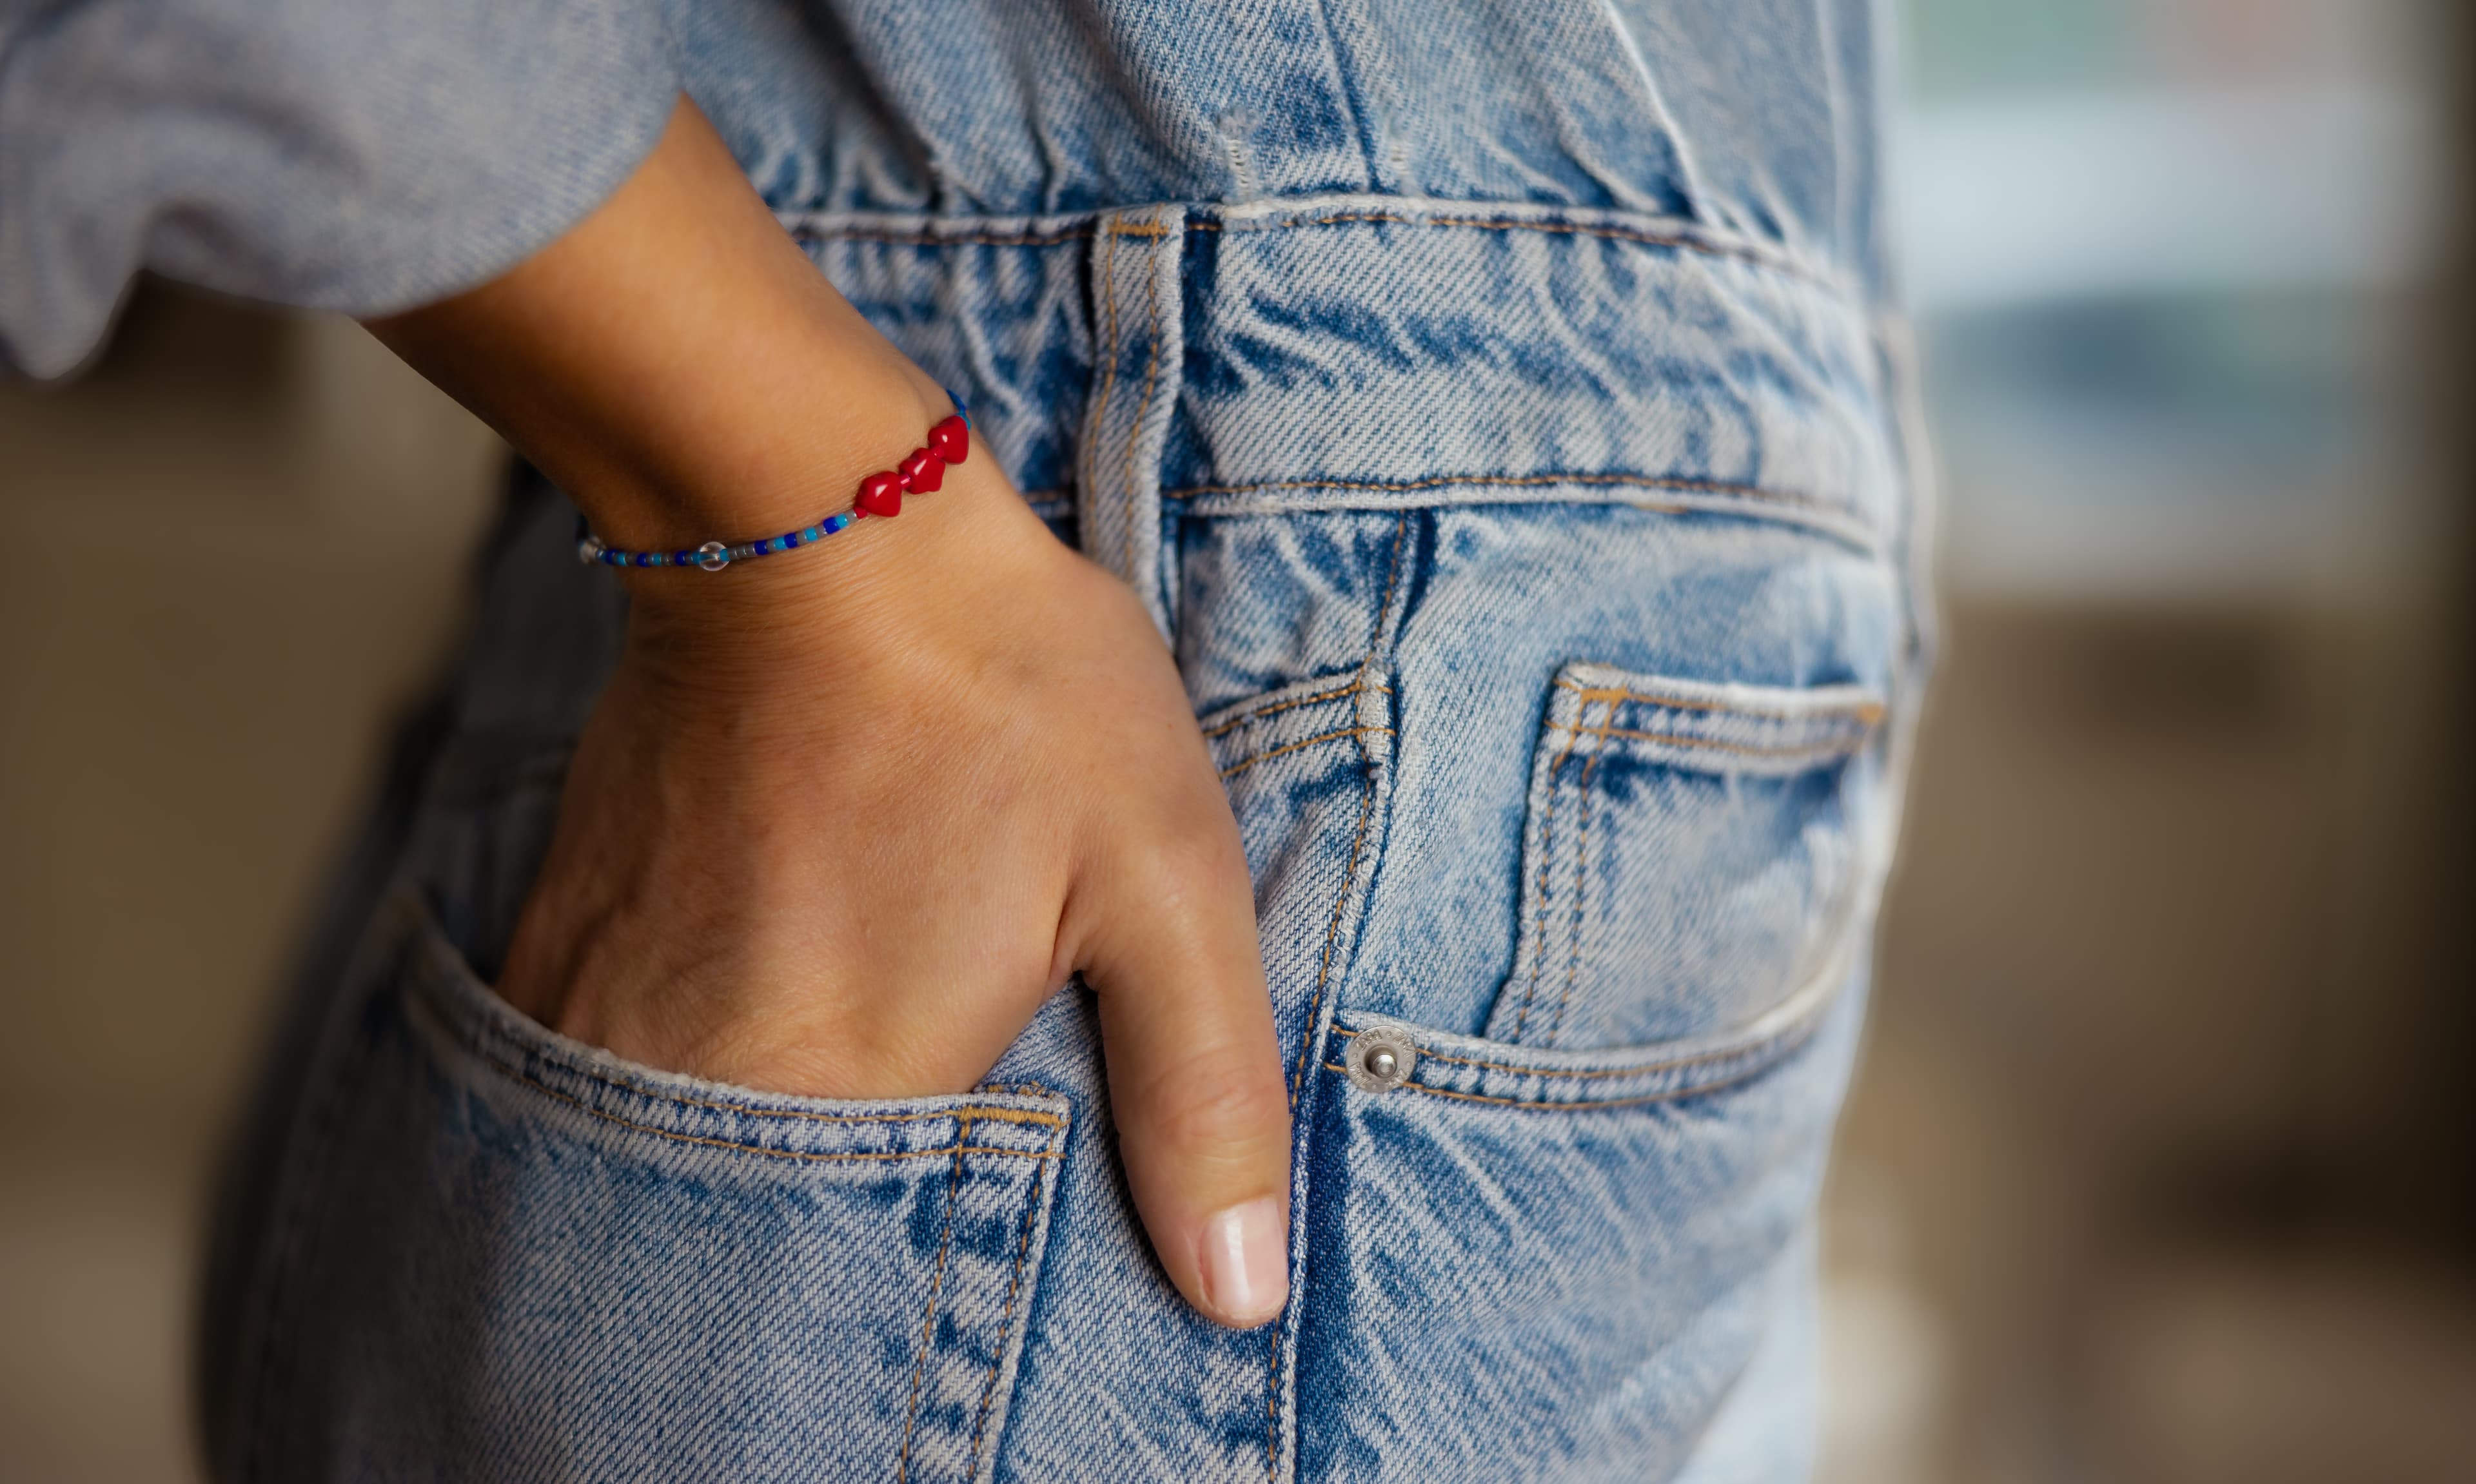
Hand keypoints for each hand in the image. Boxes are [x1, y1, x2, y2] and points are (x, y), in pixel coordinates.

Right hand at [368, 98, 1291, 1327]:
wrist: (812, 511)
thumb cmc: (1007, 688)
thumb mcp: (1166, 882)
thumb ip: (1203, 1099)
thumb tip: (1239, 1300)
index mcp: (843, 1090)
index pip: (854, 1315)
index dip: (910, 1338)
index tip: (949, 1338)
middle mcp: (685, 1083)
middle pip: (751, 1253)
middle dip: (833, 1259)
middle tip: (911, 1184)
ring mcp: (597, 1010)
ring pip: (670, 1178)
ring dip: (752, 1173)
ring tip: (834, 1093)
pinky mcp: (558, 938)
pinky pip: (609, 1084)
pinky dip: (679, 1094)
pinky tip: (756, 1022)